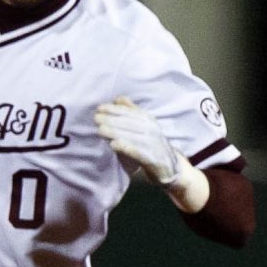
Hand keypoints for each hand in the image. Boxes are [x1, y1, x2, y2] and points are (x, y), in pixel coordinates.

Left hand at [95, 98, 210, 212]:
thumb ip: (132, 112)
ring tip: (100, 130)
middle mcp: (152, 130)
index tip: (99, 108)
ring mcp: (154, 145)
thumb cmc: (151, 145)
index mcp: (149, 120)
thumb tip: (118, 99)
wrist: (171, 168)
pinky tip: (114, 145)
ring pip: (132, 136)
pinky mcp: (153, 160)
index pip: (130, 112)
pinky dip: (126, 148)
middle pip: (129, 123)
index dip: (114, 109)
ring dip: (115, 132)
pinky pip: (138, 152)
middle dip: (111, 119)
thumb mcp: (145, 126)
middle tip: (96, 119)